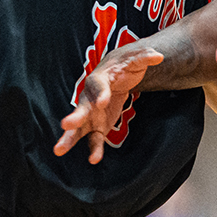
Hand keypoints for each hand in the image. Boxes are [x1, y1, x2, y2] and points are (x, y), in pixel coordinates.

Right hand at [55, 44, 164, 164]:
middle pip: (81, 107)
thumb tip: (158, 56)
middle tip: (66, 124)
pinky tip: (94, 159)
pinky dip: (94, 149)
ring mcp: (91, 113)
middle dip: (75, 116)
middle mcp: (90, 97)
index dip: (100, 93)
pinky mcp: (96, 126)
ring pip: (78, 126)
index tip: (102, 102)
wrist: (115, 74)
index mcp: (99, 79)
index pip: (98, 85)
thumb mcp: (135, 59)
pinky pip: (93, 138)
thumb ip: (145, 57)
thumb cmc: (124, 66)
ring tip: (58, 150)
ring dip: (69, 137)